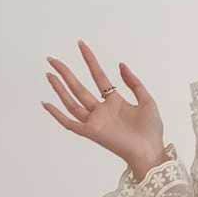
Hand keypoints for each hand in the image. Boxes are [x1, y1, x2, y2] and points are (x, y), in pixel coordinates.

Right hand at [41, 41, 166, 177]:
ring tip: (49, 74)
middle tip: (52, 59)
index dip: (90, 60)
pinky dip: (57, 114)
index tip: (81, 45)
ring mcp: (95, 121)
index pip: (98, 77)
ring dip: (60, 88)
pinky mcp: (91, 133)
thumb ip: (134, 83)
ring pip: (72, 102)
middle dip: (66, 73)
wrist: (151, 151)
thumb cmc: (151, 131)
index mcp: (115, 102)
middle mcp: (102, 110)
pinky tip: (46, 103)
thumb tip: (121, 64)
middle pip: (79, 88)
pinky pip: (70, 123)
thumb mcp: (147, 101)